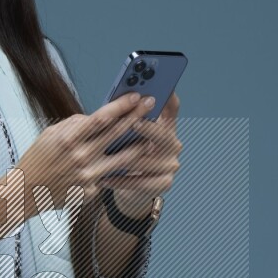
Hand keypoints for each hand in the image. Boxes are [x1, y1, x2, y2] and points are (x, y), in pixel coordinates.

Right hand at [16, 90, 167, 214]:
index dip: (121, 106)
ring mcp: (87, 176)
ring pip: (122, 159)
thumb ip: (74, 125)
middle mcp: (80, 157)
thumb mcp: (50, 135)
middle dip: (136, 117)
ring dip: (139, 146)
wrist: (24, 193)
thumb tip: (95, 117)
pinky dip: (114, 170)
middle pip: (116, 133)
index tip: (135, 96)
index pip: (101, 118)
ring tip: (151, 138)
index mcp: (68, 139)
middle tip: (151, 105)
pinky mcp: (90, 192)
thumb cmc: (36, 160)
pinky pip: (106, 177)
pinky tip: (123, 166)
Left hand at [100, 92, 181, 218]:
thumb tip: (112, 105)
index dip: (167, 98)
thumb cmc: (123, 153)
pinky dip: (121, 180)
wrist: (132, 187)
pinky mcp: (164, 183)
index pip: (172, 107)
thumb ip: (124, 120)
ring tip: (107, 156)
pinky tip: (104, 178)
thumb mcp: (125, 135)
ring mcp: (171, 164)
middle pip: (163, 134)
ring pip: (148, 160)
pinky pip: (141, 182)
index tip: (155, 91)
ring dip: (126, 158)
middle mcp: (173, 144)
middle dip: (147, 128)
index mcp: (166, 126)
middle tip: (133, 123)